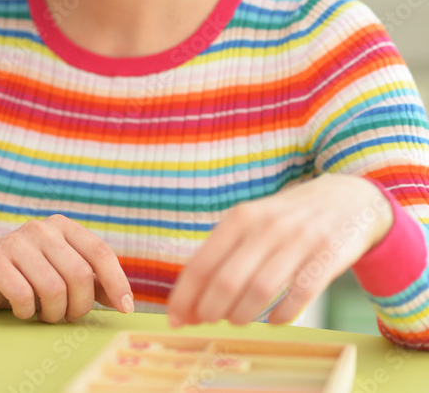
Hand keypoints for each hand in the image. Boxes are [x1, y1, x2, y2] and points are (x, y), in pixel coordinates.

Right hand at [0, 214, 132, 322]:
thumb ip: (93, 283)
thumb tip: (124, 301)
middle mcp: (40, 229)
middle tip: (68, 317)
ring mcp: (14, 242)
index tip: (125, 308)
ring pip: (54, 289)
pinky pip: (24, 295)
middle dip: (79, 306)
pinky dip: (27, 312)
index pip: (100, 252)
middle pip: (80, 275)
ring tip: (45, 315)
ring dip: (54, 314)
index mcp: (62, 227)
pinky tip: (22, 310)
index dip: (117, 283)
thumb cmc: (26, 279)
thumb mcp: (63, 276)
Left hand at [167, 174, 393, 327]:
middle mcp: (267, 227)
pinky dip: (282, 314)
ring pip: (261, 289)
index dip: (185, 297)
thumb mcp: (251, 222)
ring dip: (242, 314)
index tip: (175, 319)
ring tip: (237, 321)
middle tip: (206, 322)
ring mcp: (300, 241)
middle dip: (210, 310)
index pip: (202, 264)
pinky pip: (301, 294)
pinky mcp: (329, 257)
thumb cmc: (287, 219)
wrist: (348, 199)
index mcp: (240, 217)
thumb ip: (223, 255)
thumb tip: (188, 300)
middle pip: (227, 280)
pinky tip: (273, 320)